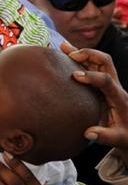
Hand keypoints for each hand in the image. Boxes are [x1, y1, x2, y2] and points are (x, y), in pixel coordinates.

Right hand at [61, 42, 127, 164]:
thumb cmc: (125, 133)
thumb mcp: (118, 138)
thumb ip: (104, 136)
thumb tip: (89, 134)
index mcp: (118, 97)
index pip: (106, 80)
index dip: (91, 76)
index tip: (75, 76)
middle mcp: (114, 85)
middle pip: (105, 61)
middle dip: (88, 55)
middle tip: (70, 56)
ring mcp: (107, 82)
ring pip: (97, 60)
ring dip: (81, 53)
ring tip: (62, 46)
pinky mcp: (100, 83)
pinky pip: (90, 66)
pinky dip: (78, 59)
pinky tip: (64, 54)